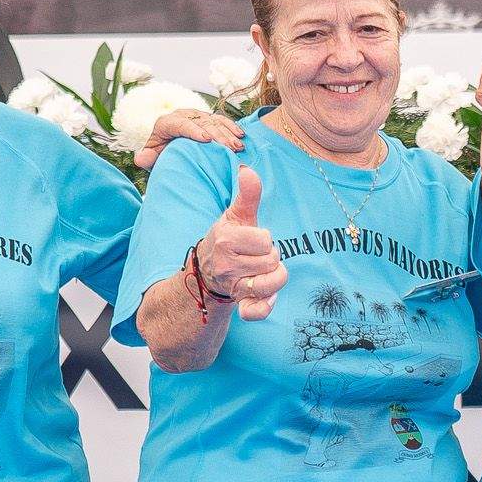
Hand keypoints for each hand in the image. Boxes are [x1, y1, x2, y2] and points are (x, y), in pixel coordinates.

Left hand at [133, 106, 244, 170]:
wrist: (168, 149)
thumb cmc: (161, 155)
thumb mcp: (152, 158)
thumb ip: (146, 158)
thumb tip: (141, 158)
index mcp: (166, 123)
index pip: (181, 124)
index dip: (194, 131)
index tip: (207, 141)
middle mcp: (182, 116)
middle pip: (202, 122)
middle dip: (218, 135)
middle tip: (230, 148)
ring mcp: (197, 116)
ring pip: (214, 121)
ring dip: (228, 134)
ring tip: (238, 146)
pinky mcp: (208, 119)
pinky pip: (221, 120)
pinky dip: (232, 127)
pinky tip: (241, 135)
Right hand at [197, 165, 284, 319]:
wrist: (207, 269)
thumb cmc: (228, 239)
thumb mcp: (236, 216)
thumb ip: (247, 195)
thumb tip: (249, 171)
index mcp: (226, 239)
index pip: (266, 239)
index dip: (264, 239)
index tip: (252, 240)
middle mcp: (226, 264)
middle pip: (272, 260)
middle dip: (269, 257)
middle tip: (254, 256)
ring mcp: (231, 285)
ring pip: (270, 283)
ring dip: (273, 276)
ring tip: (261, 271)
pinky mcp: (237, 302)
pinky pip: (255, 311)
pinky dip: (264, 307)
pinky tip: (268, 297)